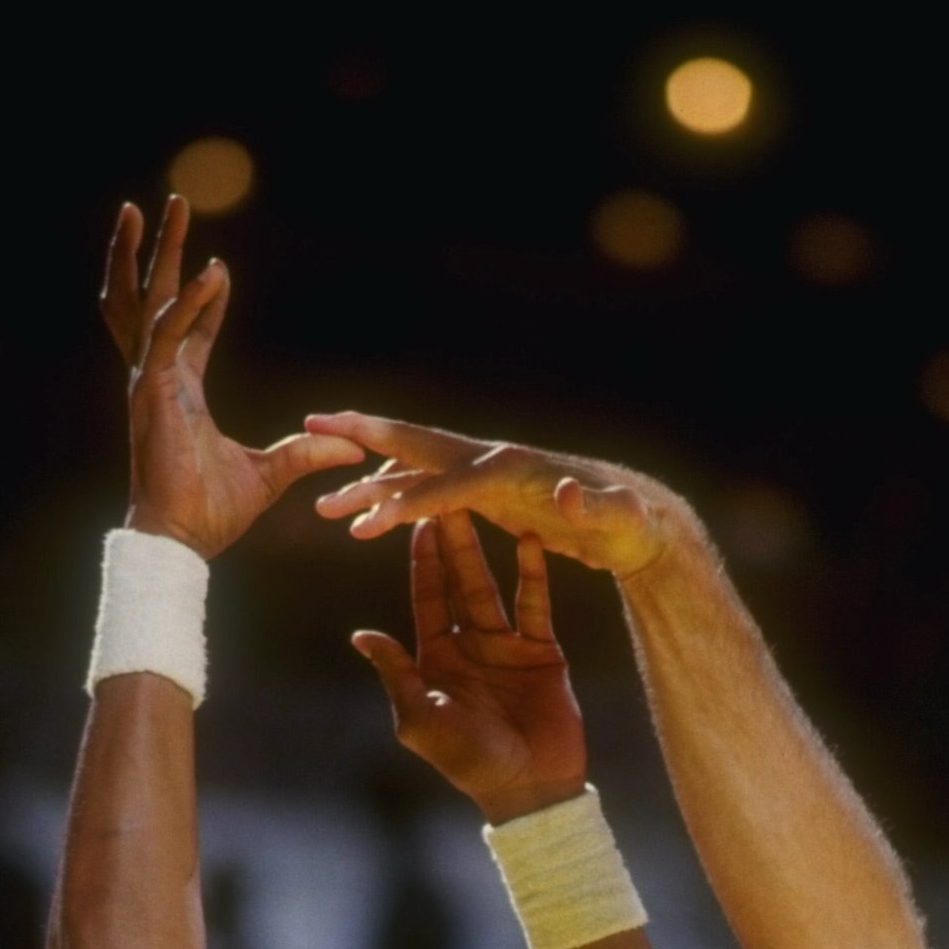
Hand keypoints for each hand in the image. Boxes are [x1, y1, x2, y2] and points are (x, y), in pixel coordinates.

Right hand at [100, 198, 359, 559]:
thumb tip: (353, 445)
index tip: (219, 267)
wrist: (183, 542)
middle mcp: (158, 378)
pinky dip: (189, 303)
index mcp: (180, 392)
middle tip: (169, 204)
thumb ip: (308, 453)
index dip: (202, 297)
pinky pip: (167, 335)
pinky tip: (211, 273)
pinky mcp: (153, 394)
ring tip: (156, 209)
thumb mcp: (272, 474)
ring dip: (152, 254)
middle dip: (159, 251)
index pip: (188, 328)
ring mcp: (150, 382)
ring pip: (144, 301)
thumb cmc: (212, 513)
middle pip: (152, 298)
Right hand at [305, 410, 690, 579]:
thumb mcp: (619, 517)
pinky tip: (367, 518)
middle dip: (363, 437)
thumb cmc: (628, 522)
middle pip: (416, 449)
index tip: (369, 522)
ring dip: (369, 489)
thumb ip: (596, 506)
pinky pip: (428, 495)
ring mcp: (484, 475)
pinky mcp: (485, 494)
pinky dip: (395, 504)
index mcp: (512, 468)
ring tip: (323, 508)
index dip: (410, 503)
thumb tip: (569, 492)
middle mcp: (490, 461)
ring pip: (414, 477)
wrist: (636, 520)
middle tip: (312, 426)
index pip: (450, 484)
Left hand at [353, 515, 586, 821]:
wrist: (529, 788)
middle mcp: (469, 645)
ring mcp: (506, 646)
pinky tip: (531, 541)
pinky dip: (533, 575)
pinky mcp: (541, 651)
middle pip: (457, 583)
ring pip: (492, 586)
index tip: (414, 519)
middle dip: (451, 542)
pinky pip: (535, 606)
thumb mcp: (423, 721)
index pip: (426, 599)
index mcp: (436, 659)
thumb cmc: (469, 762)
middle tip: (446, 495)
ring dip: (485, 549)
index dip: (421, 561)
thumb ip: (398, 676)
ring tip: (482, 506)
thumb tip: (363, 635)